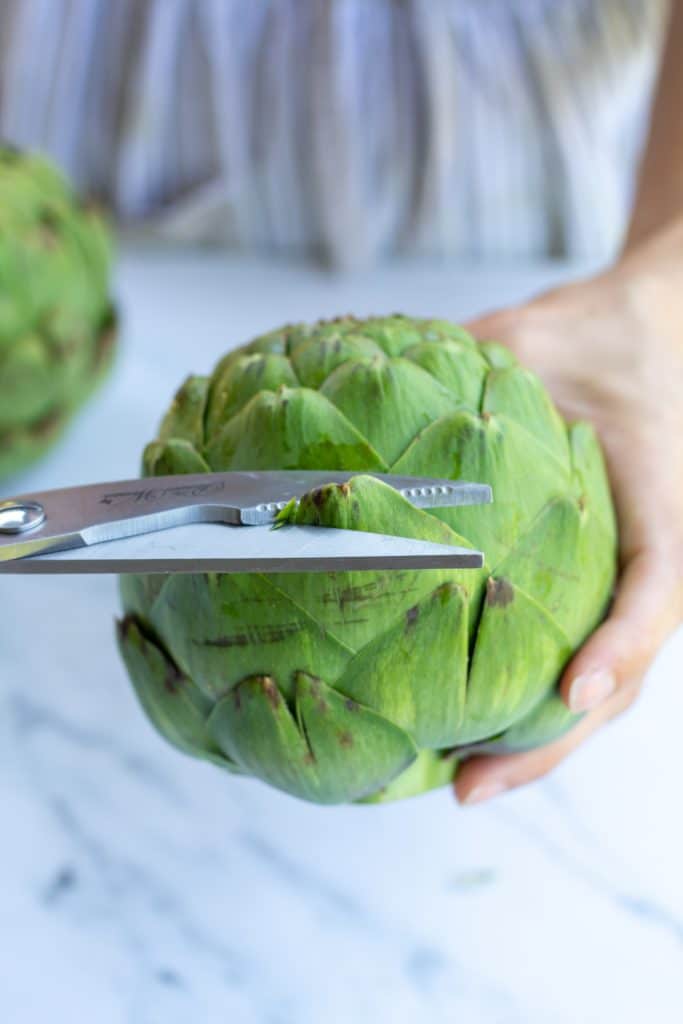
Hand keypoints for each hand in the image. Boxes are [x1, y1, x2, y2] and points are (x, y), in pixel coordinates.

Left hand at [455, 225, 682, 803]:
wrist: (642, 340)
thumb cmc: (596, 340)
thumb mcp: (535, 335)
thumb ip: (475, 354)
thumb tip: (367, 368)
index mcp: (661, 503)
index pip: (659, 585)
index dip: (620, 643)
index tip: (572, 688)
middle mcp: (652, 560)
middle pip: (621, 676)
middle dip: (551, 739)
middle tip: (473, 785)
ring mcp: (625, 586)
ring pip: (596, 690)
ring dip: (534, 743)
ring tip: (461, 784)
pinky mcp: (594, 593)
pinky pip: (564, 658)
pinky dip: (521, 705)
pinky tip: (459, 731)